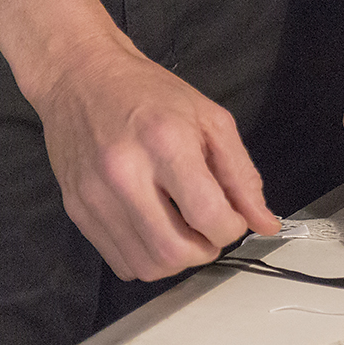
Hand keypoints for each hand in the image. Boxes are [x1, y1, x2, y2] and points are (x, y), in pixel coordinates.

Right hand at [35, 34, 280, 280]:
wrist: (79, 78)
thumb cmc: (151, 94)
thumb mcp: (211, 120)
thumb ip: (242, 175)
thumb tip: (267, 224)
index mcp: (165, 143)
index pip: (208, 216)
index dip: (232, 229)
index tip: (233, 217)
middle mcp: (124, 173)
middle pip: (175, 251)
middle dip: (205, 251)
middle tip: (209, 229)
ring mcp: (94, 196)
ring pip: (147, 266)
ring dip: (178, 261)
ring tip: (184, 231)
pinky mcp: (76, 210)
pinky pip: (121, 263)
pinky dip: (148, 259)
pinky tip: (156, 231)